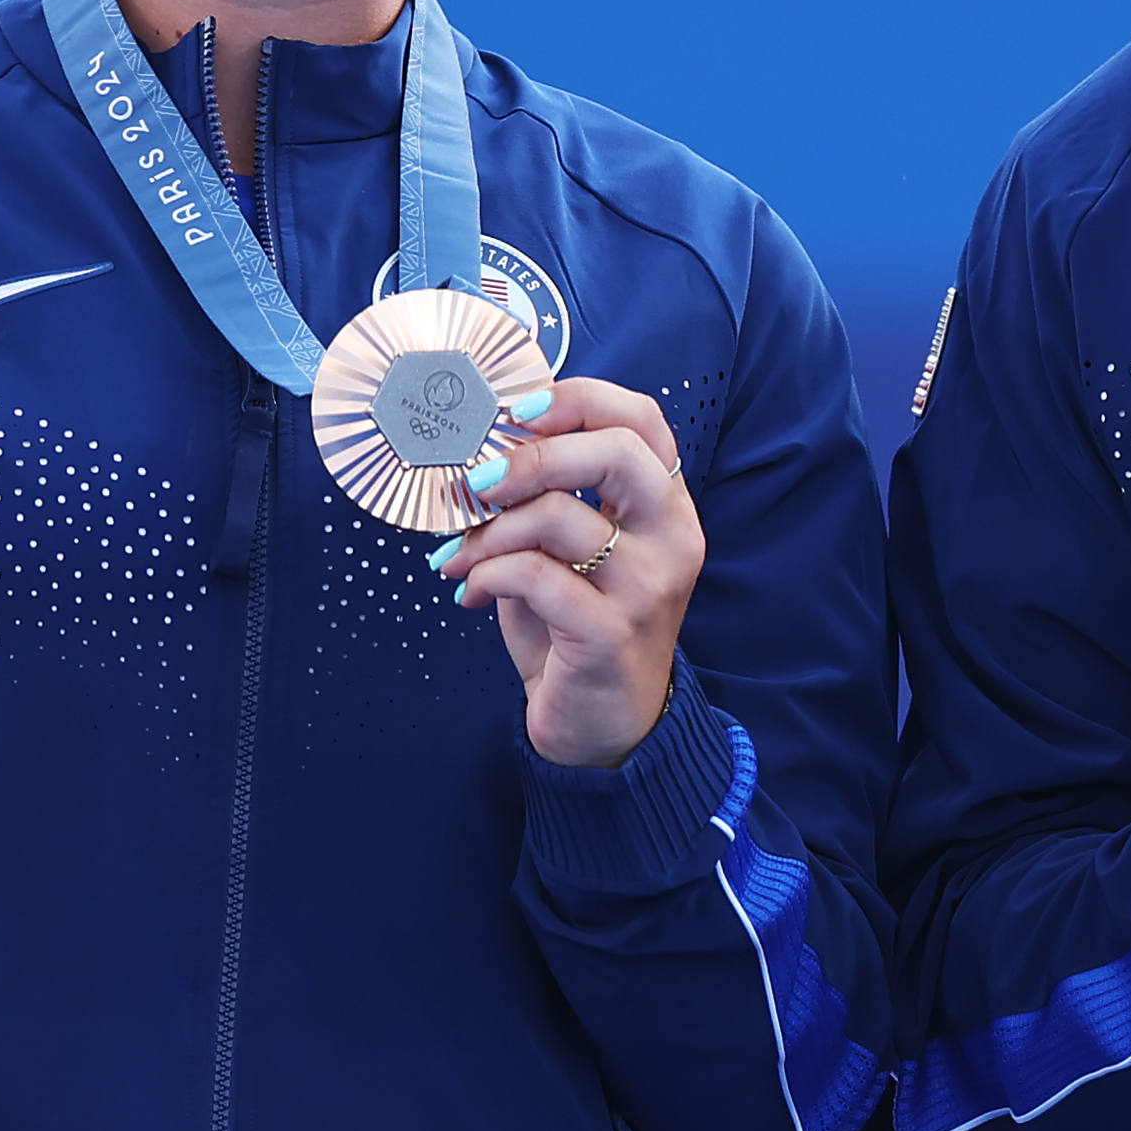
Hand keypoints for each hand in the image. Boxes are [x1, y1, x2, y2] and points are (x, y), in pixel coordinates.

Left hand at [432, 378, 701, 768]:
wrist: (603, 730)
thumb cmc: (579, 631)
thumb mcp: (573, 554)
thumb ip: (549, 499)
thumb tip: (480, 454)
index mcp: (666, 507)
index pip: (642, 420)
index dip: (578, 400)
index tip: (516, 413)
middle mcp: (672, 537)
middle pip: (616, 451)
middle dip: (532, 456)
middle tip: (478, 483)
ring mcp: (648, 585)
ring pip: (557, 515)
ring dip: (487, 532)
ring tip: (457, 558)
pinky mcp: (612, 630)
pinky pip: (532, 575)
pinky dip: (486, 576)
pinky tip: (472, 596)